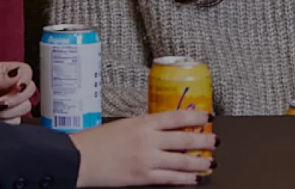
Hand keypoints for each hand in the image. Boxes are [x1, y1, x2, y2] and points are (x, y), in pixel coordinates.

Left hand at [0, 62, 36, 130]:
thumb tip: (18, 75)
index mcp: (0, 73)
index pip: (25, 71)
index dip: (24, 80)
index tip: (17, 87)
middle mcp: (6, 87)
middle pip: (29, 90)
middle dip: (15, 99)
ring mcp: (7, 104)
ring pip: (25, 107)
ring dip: (7, 112)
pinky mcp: (5, 120)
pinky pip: (17, 121)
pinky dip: (4, 122)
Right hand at [73, 109, 215, 186]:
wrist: (79, 159)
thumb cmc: (95, 141)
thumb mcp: (124, 124)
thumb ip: (145, 126)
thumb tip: (163, 128)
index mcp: (143, 122)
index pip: (177, 117)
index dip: (197, 116)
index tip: (208, 116)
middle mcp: (148, 140)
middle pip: (185, 139)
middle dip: (205, 141)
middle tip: (216, 141)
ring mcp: (147, 159)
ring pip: (182, 160)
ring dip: (200, 162)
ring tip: (211, 162)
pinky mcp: (143, 177)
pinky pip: (170, 178)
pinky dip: (186, 178)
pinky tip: (195, 178)